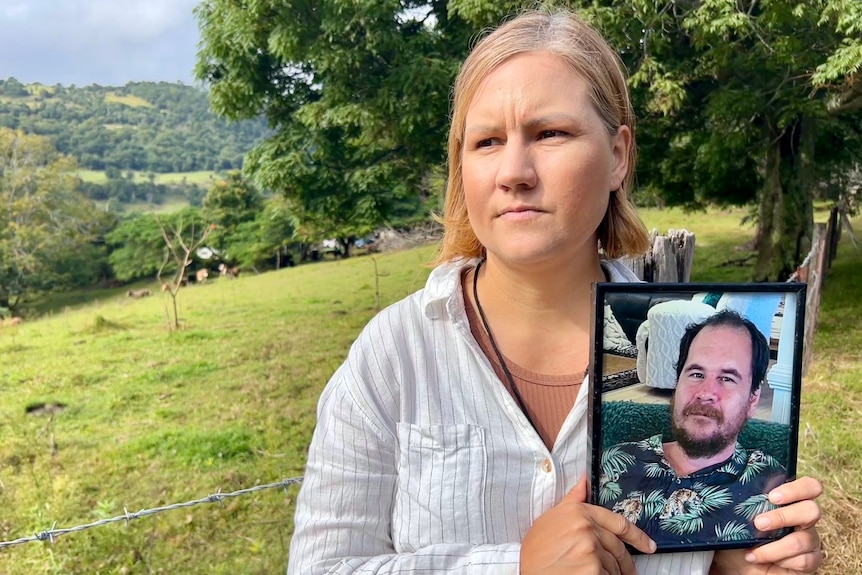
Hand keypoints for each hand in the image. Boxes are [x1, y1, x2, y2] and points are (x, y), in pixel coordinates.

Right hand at [520, 475, 655, 574]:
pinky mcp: (593, 570)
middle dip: (625, 563)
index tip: (648, 545)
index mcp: (579, 512)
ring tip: (592, 572)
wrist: (525, 572)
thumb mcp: (551, 518)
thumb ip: (573, 500)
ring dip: (610, 573)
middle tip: (626, 572)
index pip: (618, 523)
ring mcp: (592, 550)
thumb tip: (584, 479)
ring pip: (614, 566)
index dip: (638, 536)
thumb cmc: (536, 550)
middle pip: (619, 548)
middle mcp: (587, 529)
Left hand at [711, 476, 823, 574]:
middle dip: (783, 516)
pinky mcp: (810, 561)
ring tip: (752, 550)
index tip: (772, 496)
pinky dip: (778, 560)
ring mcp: (809, 540)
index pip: (810, 487)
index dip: (797, 489)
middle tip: (759, 523)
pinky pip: (803, 561)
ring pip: (803, 540)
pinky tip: (760, 559)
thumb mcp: (735, 515)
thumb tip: (728, 488)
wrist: (737, 564)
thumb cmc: (737, 534)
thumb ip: (741, 501)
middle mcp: (803, 518)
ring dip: (775, 547)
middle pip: (812, 510)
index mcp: (790, 500)